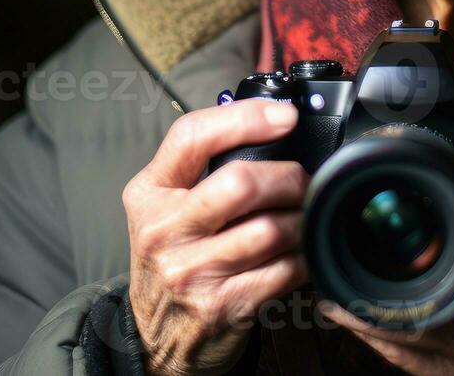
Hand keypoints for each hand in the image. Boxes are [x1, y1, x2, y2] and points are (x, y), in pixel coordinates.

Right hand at [124, 99, 309, 374]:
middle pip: (241, 183)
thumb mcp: (168, 206)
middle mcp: (163, 230)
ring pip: (270, 229)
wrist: (157, 337)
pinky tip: (300, 251)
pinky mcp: (222, 306)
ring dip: (302, 219)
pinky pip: (284, 269)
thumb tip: (272, 124)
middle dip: (288, 177)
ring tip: (303, 216)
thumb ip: (204, 166)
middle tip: (302, 181)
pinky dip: (304, 256)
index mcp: (149, 193)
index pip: (191, 137)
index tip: (285, 117)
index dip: (245, 118)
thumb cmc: (175, 258)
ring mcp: (191, 272)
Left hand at [319, 117, 453, 375]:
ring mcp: (444, 350)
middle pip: (383, 268)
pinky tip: (359, 298)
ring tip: (344, 249)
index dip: (404, 201)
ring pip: (371, 313)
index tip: (401, 181)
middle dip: (364, 237)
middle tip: (354, 211)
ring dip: (352, 279)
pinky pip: (383, 348)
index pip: (429, 227)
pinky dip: (365, 319)